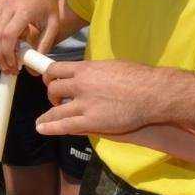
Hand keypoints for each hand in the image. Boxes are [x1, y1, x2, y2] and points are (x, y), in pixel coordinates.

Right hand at [0, 0, 58, 73]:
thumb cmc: (47, 3)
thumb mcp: (52, 24)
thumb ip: (44, 46)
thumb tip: (33, 69)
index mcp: (23, 10)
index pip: (8, 35)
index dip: (7, 54)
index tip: (14, 66)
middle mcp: (8, 5)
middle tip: (7, 69)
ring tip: (0, 62)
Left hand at [36, 60, 169, 136]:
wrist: (152, 93)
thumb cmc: (138, 77)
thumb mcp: (111, 66)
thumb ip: (95, 71)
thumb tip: (88, 73)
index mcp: (85, 68)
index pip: (56, 69)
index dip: (49, 76)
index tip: (49, 80)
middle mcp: (80, 84)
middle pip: (53, 89)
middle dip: (51, 95)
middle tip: (55, 100)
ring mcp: (84, 104)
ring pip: (56, 110)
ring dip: (48, 115)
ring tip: (42, 120)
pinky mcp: (91, 122)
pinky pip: (65, 126)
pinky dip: (51, 128)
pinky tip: (42, 129)